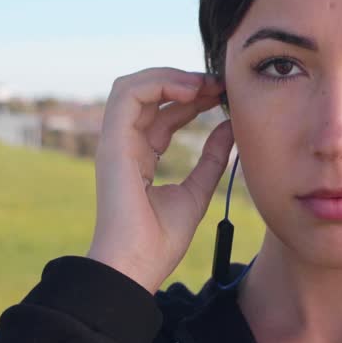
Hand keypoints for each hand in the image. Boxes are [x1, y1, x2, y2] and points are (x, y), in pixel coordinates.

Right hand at [86, 68, 233, 293]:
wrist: (136, 265)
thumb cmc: (160, 241)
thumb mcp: (197, 192)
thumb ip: (211, 159)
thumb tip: (229, 128)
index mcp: (141, 156)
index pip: (163, 114)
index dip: (192, 98)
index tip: (223, 96)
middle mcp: (126, 145)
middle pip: (149, 95)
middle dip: (184, 82)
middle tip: (219, 84)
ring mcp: (116, 142)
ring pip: (133, 86)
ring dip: (170, 77)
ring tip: (204, 83)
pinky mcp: (113, 143)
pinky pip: (127, 95)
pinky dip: (158, 83)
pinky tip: (190, 90)